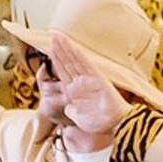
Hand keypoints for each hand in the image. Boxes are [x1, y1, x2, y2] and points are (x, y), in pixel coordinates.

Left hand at [47, 31, 127, 147]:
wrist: (113, 124)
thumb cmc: (98, 123)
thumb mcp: (78, 117)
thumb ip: (72, 110)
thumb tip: (67, 107)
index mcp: (74, 91)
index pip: (62, 72)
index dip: (55, 61)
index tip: (49, 50)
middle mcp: (80, 83)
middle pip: (67, 63)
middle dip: (60, 50)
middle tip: (52, 36)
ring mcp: (89, 80)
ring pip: (75, 61)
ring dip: (67, 50)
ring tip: (59, 38)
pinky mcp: (97, 79)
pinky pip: (87, 66)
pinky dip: (80, 57)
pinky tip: (74, 48)